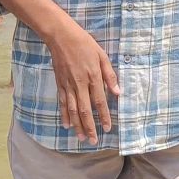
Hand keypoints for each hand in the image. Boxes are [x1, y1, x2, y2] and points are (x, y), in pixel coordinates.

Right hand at [46, 26, 120, 144]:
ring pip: (73, 110)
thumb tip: (118, 92)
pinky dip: (64, 115)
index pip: (100, 101)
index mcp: (93, 77)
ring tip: (82, 137)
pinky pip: (63, 103)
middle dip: (90, 127)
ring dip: (77, 125)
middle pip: (85, 110)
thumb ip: (110, 74)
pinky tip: (67, 125)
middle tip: (93, 141)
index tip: (107, 128)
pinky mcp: (60, 84)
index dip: (104, 116)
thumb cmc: (84, 44)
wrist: (61, 37)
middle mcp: (80, 84)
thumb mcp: (102, 55)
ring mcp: (68, 85)